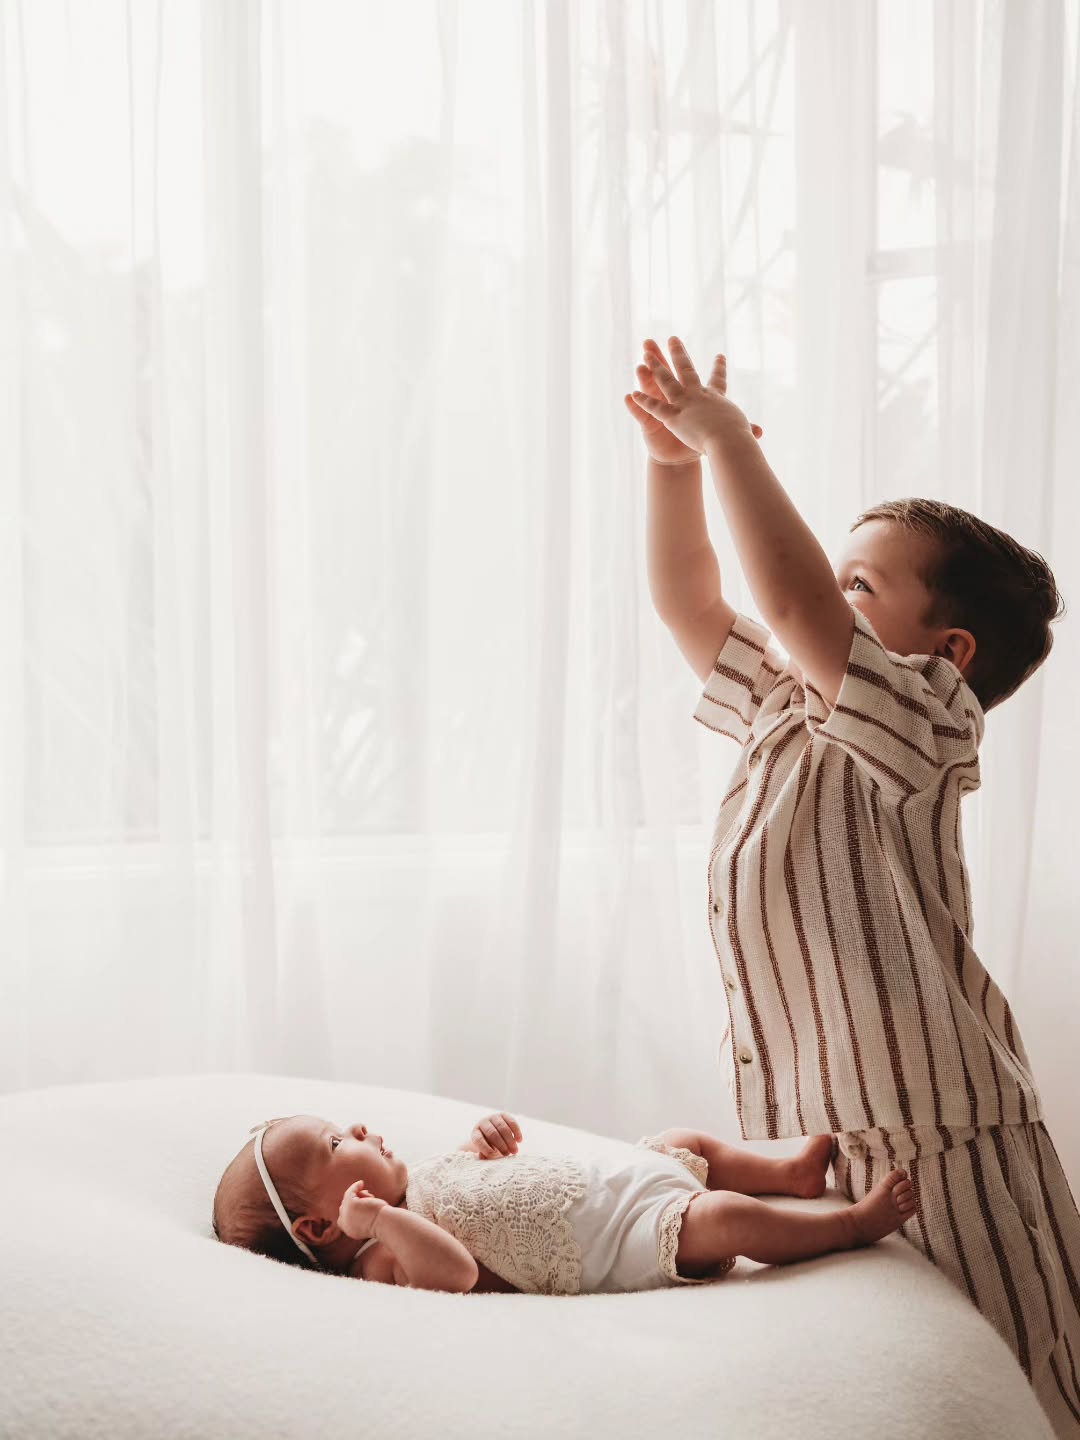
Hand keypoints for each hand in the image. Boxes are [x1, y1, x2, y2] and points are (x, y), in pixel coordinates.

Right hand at [338, 1181, 389, 1241]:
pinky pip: (350, 1192)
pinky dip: (355, 1186)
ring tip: (371, 1197)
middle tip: (367, 1197)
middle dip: (355, 1200)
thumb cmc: (382, 1221)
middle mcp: (345, 1225)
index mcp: (350, 1231)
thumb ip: (361, 1214)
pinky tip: (361, 1183)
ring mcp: (346, 1214)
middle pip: (344, 1207)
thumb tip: (359, 1196)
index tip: (361, 1203)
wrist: (385, 1223)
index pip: (343, 1218)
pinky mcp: (351, 1205)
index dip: (349, 1209)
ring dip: (359, 1195)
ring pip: (348, 1199)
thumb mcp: (369, 1221)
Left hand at [467, 1112, 521, 1158]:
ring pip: (502, 1127)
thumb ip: (484, 1155)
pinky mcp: (503, 1115)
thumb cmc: (488, 1146)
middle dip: (501, 1145)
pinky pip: (511, 1121)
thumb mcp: (484, 1152)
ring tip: (514, 1151)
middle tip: (507, 1154)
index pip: (478, 1139)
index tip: (494, 1154)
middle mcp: (483, 1123)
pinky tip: (519, 1141)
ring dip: (510, 1140)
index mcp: (475, 1133)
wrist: (493, 1134)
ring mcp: (493, 1117)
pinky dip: (516, 1132)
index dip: (485, 1147)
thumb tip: (483, 1157)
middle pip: (492, 1133)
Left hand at [627, 338, 760, 457]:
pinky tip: (633, 394)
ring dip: (655, 366)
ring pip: (666, 381)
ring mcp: (684, 404)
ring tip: (646, 353)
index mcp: (717, 398)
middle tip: (672, 338)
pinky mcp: (673, 417)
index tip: (719, 356)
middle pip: (686, 370)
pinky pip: (655, 408)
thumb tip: (759, 433)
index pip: (718, 381)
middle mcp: (699, 395)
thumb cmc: (738, 439)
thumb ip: (749, 431)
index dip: (719, 369)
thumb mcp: (744, 432)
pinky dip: (644, 401)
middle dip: (678, 353)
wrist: (728, 441)